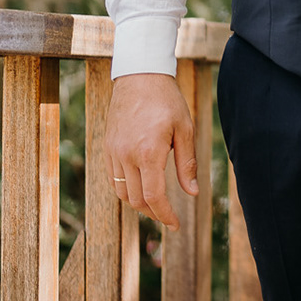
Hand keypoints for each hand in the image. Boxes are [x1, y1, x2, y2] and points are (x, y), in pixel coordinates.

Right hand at [104, 72, 197, 227]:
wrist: (139, 75)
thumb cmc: (167, 100)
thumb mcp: (185, 129)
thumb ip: (187, 163)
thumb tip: (192, 193)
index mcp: (149, 153)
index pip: (154, 196)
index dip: (165, 215)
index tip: (175, 225)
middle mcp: (126, 156)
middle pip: (136, 199)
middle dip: (153, 213)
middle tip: (168, 217)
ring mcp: (114, 152)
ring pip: (122, 192)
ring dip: (138, 203)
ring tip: (156, 203)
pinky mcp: (108, 147)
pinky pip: (114, 177)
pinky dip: (127, 188)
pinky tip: (141, 185)